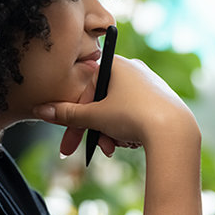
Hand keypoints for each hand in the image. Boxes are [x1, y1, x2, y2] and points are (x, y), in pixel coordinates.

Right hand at [33, 55, 198, 156]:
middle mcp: (134, 70)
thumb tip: (41, 110)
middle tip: (91, 151)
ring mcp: (149, 85)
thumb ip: (68, 114)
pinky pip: (135, 116)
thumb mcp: (96, 116)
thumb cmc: (133, 115)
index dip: (74, 119)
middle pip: (102, 103)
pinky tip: (133, 141)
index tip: (68, 142)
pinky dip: (128, 130)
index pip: (86, 90)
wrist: (174, 130)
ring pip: (118, 112)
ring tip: (117, 146)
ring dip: (112, 133)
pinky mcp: (161, 101)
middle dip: (96, 130)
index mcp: (116, 64)